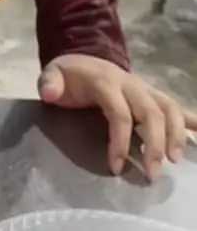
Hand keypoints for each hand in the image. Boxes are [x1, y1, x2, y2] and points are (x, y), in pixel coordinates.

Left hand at [37, 53, 196, 178]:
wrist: (83, 58)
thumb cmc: (68, 75)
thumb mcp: (52, 74)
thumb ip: (49, 83)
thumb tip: (50, 94)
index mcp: (107, 83)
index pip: (120, 114)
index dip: (120, 141)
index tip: (116, 166)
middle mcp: (132, 85)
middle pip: (152, 114)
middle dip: (155, 144)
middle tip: (151, 173)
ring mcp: (146, 89)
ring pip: (169, 109)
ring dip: (176, 135)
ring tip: (175, 160)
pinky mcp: (153, 95)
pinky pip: (176, 106)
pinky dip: (192, 120)